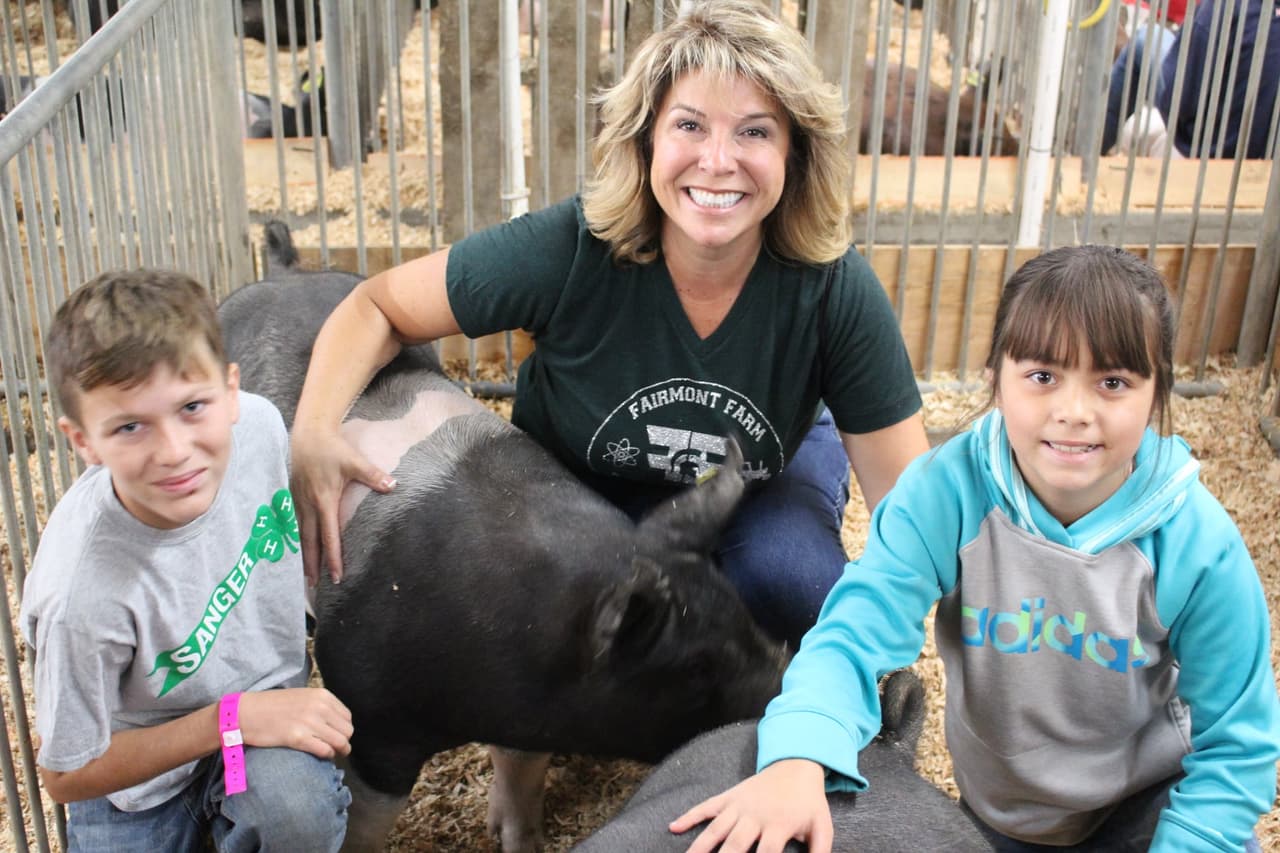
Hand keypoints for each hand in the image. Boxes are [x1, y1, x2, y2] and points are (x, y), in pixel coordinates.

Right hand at [238, 688, 353, 758]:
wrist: (246, 713)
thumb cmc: (272, 706)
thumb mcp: (302, 697)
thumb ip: (320, 705)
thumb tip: (336, 722)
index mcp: (322, 695)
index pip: (347, 717)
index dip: (343, 729)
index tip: (337, 735)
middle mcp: (319, 707)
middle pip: (347, 731)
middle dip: (343, 741)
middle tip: (336, 748)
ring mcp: (310, 722)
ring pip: (340, 742)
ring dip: (338, 751)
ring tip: (331, 753)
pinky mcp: (298, 738)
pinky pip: (325, 750)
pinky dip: (326, 755)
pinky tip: (321, 755)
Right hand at [289, 424, 394, 584]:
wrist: (308, 433)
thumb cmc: (332, 448)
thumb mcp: (354, 460)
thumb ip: (373, 475)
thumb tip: (394, 486)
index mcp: (323, 500)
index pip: (329, 536)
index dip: (333, 557)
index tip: (336, 576)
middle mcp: (307, 505)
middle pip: (309, 542)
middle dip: (313, 565)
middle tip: (315, 587)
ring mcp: (297, 501)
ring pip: (298, 535)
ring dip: (302, 555)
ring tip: (305, 576)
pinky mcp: (292, 497)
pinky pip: (292, 524)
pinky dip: (294, 540)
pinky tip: (296, 551)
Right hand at [670, 759, 831, 852]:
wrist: (797, 765)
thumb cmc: (809, 802)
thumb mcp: (822, 827)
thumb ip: (821, 852)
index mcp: (779, 825)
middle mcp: (755, 816)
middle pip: (735, 844)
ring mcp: (739, 805)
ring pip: (716, 829)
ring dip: (700, 847)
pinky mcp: (730, 796)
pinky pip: (707, 806)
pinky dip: (690, 815)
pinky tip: (673, 826)